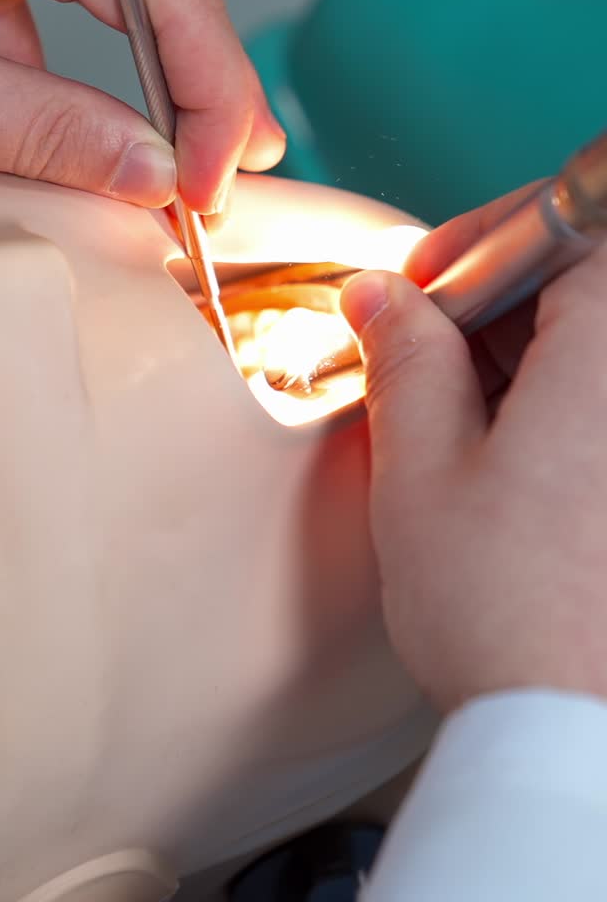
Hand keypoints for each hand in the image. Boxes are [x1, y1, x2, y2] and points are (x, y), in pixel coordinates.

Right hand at [340, 203, 606, 712]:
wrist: (576, 740)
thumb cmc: (506, 615)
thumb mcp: (422, 467)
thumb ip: (404, 356)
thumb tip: (383, 293)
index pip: (570, 228)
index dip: (484, 240)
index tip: (425, 281)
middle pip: (586, 287)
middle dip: (496, 304)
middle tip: (421, 353)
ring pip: (591, 350)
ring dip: (524, 358)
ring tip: (454, 420)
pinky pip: (598, 411)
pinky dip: (556, 408)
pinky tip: (505, 457)